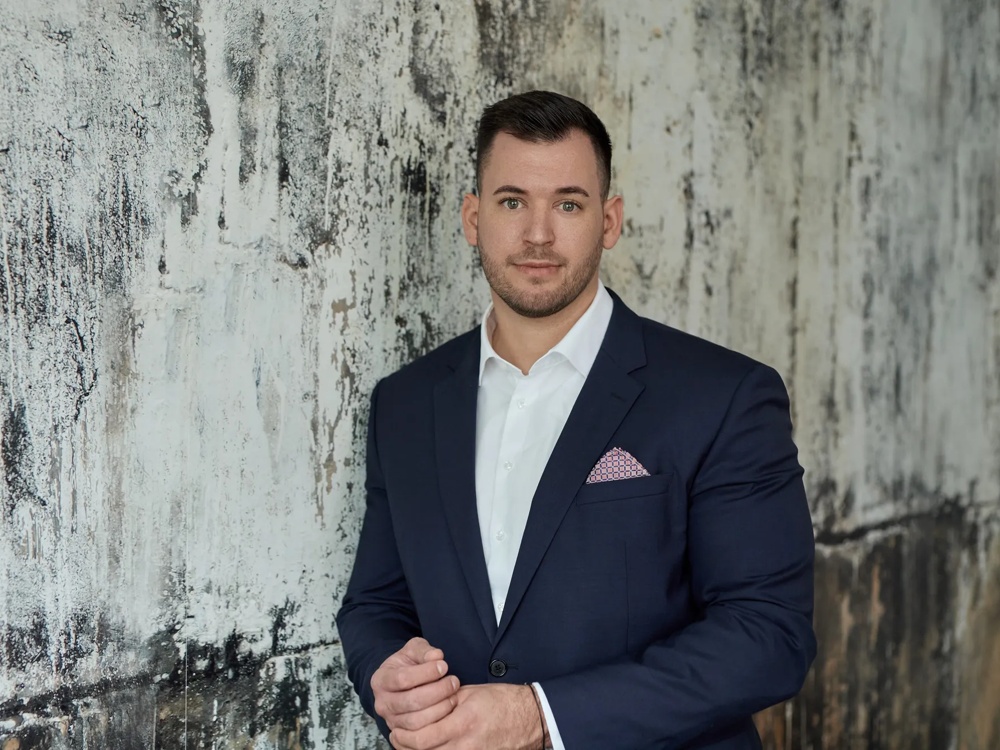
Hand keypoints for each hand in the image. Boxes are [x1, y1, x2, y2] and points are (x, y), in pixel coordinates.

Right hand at [371, 638, 460, 732]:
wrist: (401, 681)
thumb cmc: (408, 663)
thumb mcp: (413, 650)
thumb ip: (424, 650)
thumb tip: (436, 656)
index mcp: (381, 680)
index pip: (402, 679)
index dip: (426, 672)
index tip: (444, 665)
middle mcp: (382, 703)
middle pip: (410, 702)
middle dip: (437, 691)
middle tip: (453, 681)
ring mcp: (391, 720)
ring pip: (416, 721)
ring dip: (440, 708)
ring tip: (453, 695)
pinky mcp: (403, 733)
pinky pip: (421, 733)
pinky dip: (438, 721)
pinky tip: (449, 707)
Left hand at [390, 683, 544, 749]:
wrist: (531, 718)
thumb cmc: (502, 701)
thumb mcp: (471, 694)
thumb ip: (445, 702)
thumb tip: (421, 708)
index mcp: (463, 722)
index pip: (423, 737)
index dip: (405, 736)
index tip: (397, 728)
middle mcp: (467, 743)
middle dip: (406, 746)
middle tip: (398, 737)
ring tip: (411, 744)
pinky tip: (432, 748)